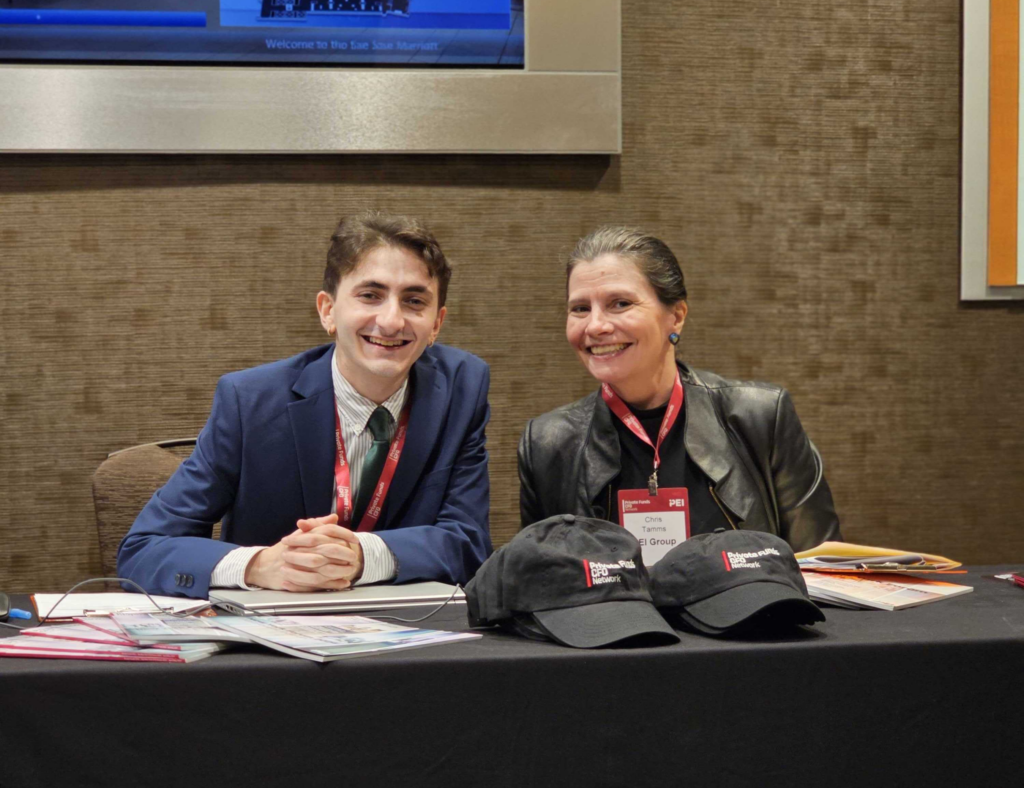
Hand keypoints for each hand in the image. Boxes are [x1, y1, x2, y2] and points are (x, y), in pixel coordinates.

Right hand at [244, 514, 362, 591]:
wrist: (264, 566)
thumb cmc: (285, 549)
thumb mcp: (300, 534)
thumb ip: (318, 525)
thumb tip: (334, 517)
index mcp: (304, 537)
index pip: (327, 531)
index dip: (343, 534)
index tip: (355, 539)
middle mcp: (301, 550)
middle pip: (326, 551)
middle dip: (344, 554)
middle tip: (354, 556)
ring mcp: (299, 567)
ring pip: (323, 569)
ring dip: (340, 570)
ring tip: (351, 570)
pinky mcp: (298, 581)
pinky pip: (318, 584)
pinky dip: (332, 584)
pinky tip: (343, 583)